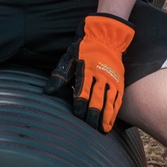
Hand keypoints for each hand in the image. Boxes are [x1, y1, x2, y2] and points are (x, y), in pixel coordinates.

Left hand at [45, 13, 134, 132]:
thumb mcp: (69, 57)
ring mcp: (111, 79)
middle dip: (93, 114)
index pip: (83, 91)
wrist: (106, 37)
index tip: (78, 116)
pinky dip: (115, 110)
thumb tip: (47, 91)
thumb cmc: (84, 48)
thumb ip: (60, 74)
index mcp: (86, 70)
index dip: (80, 105)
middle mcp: (100, 76)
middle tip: (90, 128)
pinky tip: (111, 121)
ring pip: (109, 100)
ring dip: (105, 116)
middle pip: (96, 99)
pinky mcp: (119, 81)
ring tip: (102, 129)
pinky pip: (118, 98)